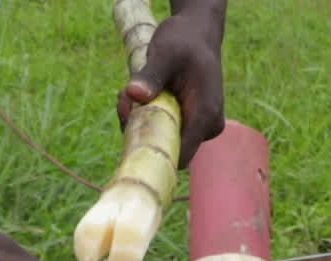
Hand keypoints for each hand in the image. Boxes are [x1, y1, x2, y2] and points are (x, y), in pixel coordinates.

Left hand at [117, 3, 225, 167]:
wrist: (197, 34)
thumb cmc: (184, 41)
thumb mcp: (165, 53)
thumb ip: (151, 75)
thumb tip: (133, 94)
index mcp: (206, 115)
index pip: (179, 156)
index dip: (150, 146)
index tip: (129, 118)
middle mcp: (207, 127)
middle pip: (167, 148)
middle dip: (139, 128)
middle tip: (123, 99)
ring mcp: (200, 128)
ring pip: (162, 140)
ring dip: (140, 121)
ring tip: (128, 93)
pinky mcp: (189, 125)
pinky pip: (163, 131)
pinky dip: (146, 118)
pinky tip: (138, 96)